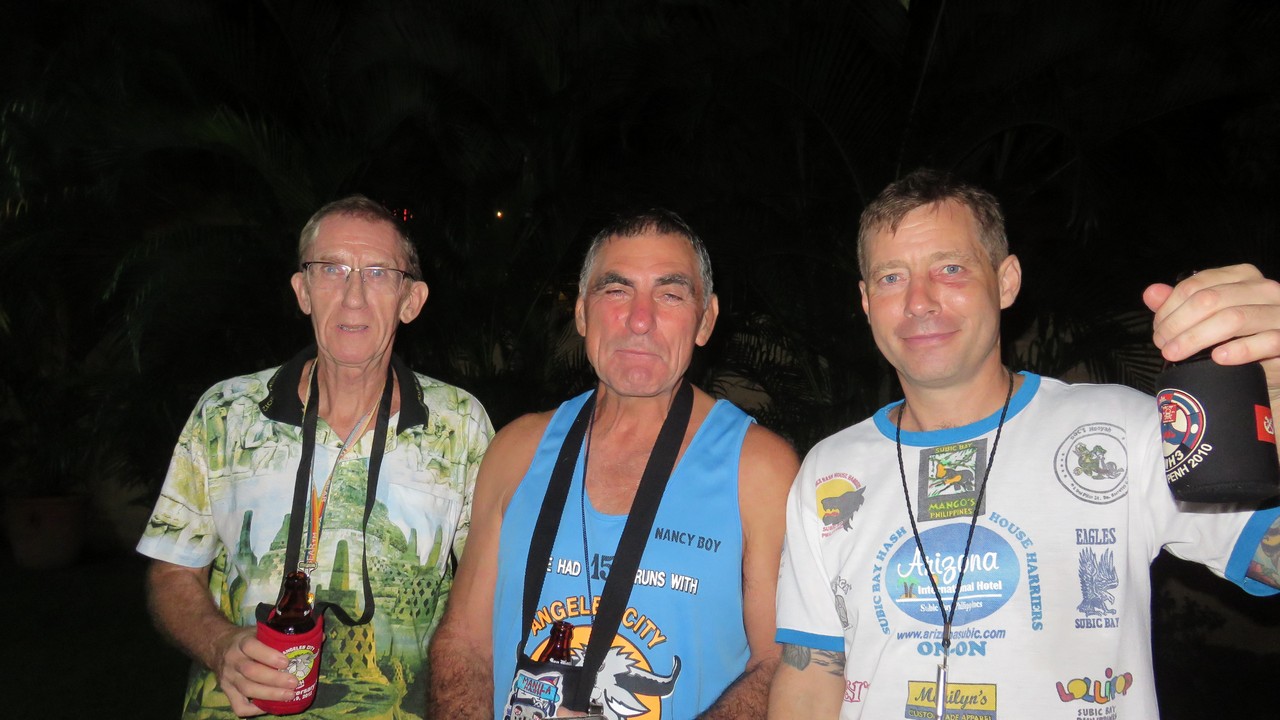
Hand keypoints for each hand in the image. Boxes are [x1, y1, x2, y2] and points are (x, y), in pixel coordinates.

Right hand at [210, 626, 297, 716]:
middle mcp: (233, 660)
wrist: (218, 646)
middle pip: (251, 672)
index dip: (269, 655)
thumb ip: (280, 634)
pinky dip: (254, 710)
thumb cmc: (246, 639)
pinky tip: (269, 706)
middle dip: (274, 679)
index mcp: (241, 642)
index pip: (251, 647)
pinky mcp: (226, 691)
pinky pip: (238, 706)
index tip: (286, 662)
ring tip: (289, 695)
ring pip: (247, 689)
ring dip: (270, 694)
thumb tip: (316, 637)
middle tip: (294, 682)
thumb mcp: (258, 630)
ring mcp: (228, 677)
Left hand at [1144, 264, 1279, 395]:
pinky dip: (1238, 350)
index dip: (1169, 307)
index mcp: (1242, 277)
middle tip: (1162, 345)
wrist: (1277, 363)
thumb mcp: (1211, 318)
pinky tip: (1217, 358)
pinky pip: (1266, 341)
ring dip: (1196, 338)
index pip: (1196, 285)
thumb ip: (1181, 304)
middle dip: (1178, 324)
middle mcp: (1264, 289)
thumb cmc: (1242, 337)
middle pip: (1209, 300)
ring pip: (1232, 318)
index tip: (1158, 329)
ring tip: (1175, 354)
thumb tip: (1151, 293)